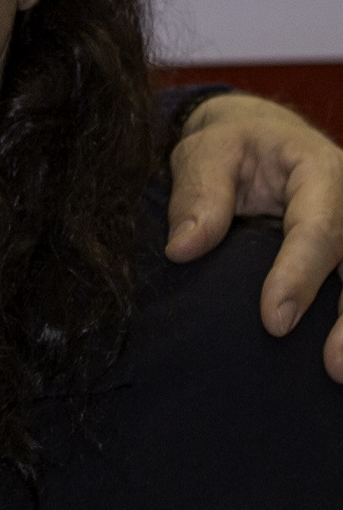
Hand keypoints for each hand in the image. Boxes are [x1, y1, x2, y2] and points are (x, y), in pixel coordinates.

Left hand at [167, 93, 342, 381]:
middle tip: (332, 366)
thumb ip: (199, 195)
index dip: (299, 276)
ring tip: (339, 372)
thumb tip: (182, 249)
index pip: (318, 229)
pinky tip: (338, 359)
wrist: (261, 137)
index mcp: (321, 174)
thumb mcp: (207, 153)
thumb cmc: (232, 146)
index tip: (275, 321)